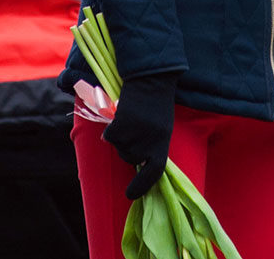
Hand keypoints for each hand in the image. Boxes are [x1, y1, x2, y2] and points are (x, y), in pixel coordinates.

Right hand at [105, 72, 178, 199]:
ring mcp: (134, 135)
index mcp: (163, 143)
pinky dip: (111, 129)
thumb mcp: (161, 126)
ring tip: (129, 119)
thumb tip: (136, 161)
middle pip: (130, 158)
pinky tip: (120, 116)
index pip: (154, 172)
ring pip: (119, 147)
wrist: (150, 77)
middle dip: (127, 148)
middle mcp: (149, 142)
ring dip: (120, 137)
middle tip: (132, 130)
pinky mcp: (120, 126)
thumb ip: (151, 144)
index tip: (130, 195)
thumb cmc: (157, 101)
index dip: (142, 186)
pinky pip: (110, 136)